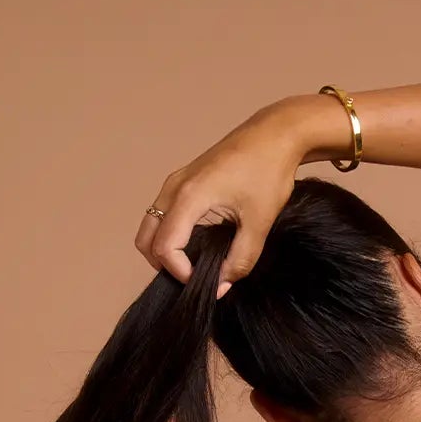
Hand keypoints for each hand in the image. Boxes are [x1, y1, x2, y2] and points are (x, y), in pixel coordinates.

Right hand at [135, 102, 305, 295]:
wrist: (274, 135)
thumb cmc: (269, 171)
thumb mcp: (259, 222)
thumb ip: (241, 259)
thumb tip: (222, 287)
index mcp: (190, 196)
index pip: (165, 247)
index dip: (180, 272)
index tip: (207, 282)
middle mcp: (174, 188)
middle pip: (146, 240)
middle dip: (165, 265)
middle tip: (196, 277)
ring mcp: (174, 182)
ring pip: (151, 227)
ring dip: (165, 250)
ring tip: (197, 263)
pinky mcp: (182, 182)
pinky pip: (162, 215)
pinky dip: (170, 235)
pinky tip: (200, 244)